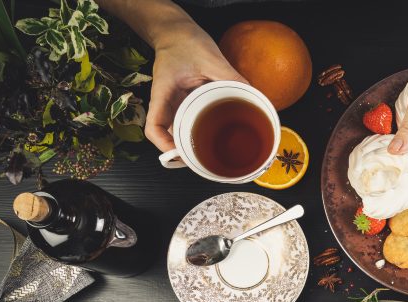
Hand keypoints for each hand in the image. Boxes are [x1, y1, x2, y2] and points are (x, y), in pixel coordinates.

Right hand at [145, 21, 245, 151]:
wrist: (175, 32)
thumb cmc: (185, 42)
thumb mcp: (211, 57)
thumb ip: (231, 77)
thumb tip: (254, 96)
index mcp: (163, 94)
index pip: (153, 128)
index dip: (165, 146)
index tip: (183, 155)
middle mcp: (166, 103)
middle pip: (167, 137)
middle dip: (184, 153)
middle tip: (206, 163)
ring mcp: (174, 105)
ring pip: (178, 132)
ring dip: (192, 145)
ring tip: (213, 156)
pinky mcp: (183, 103)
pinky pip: (189, 122)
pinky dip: (200, 132)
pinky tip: (217, 136)